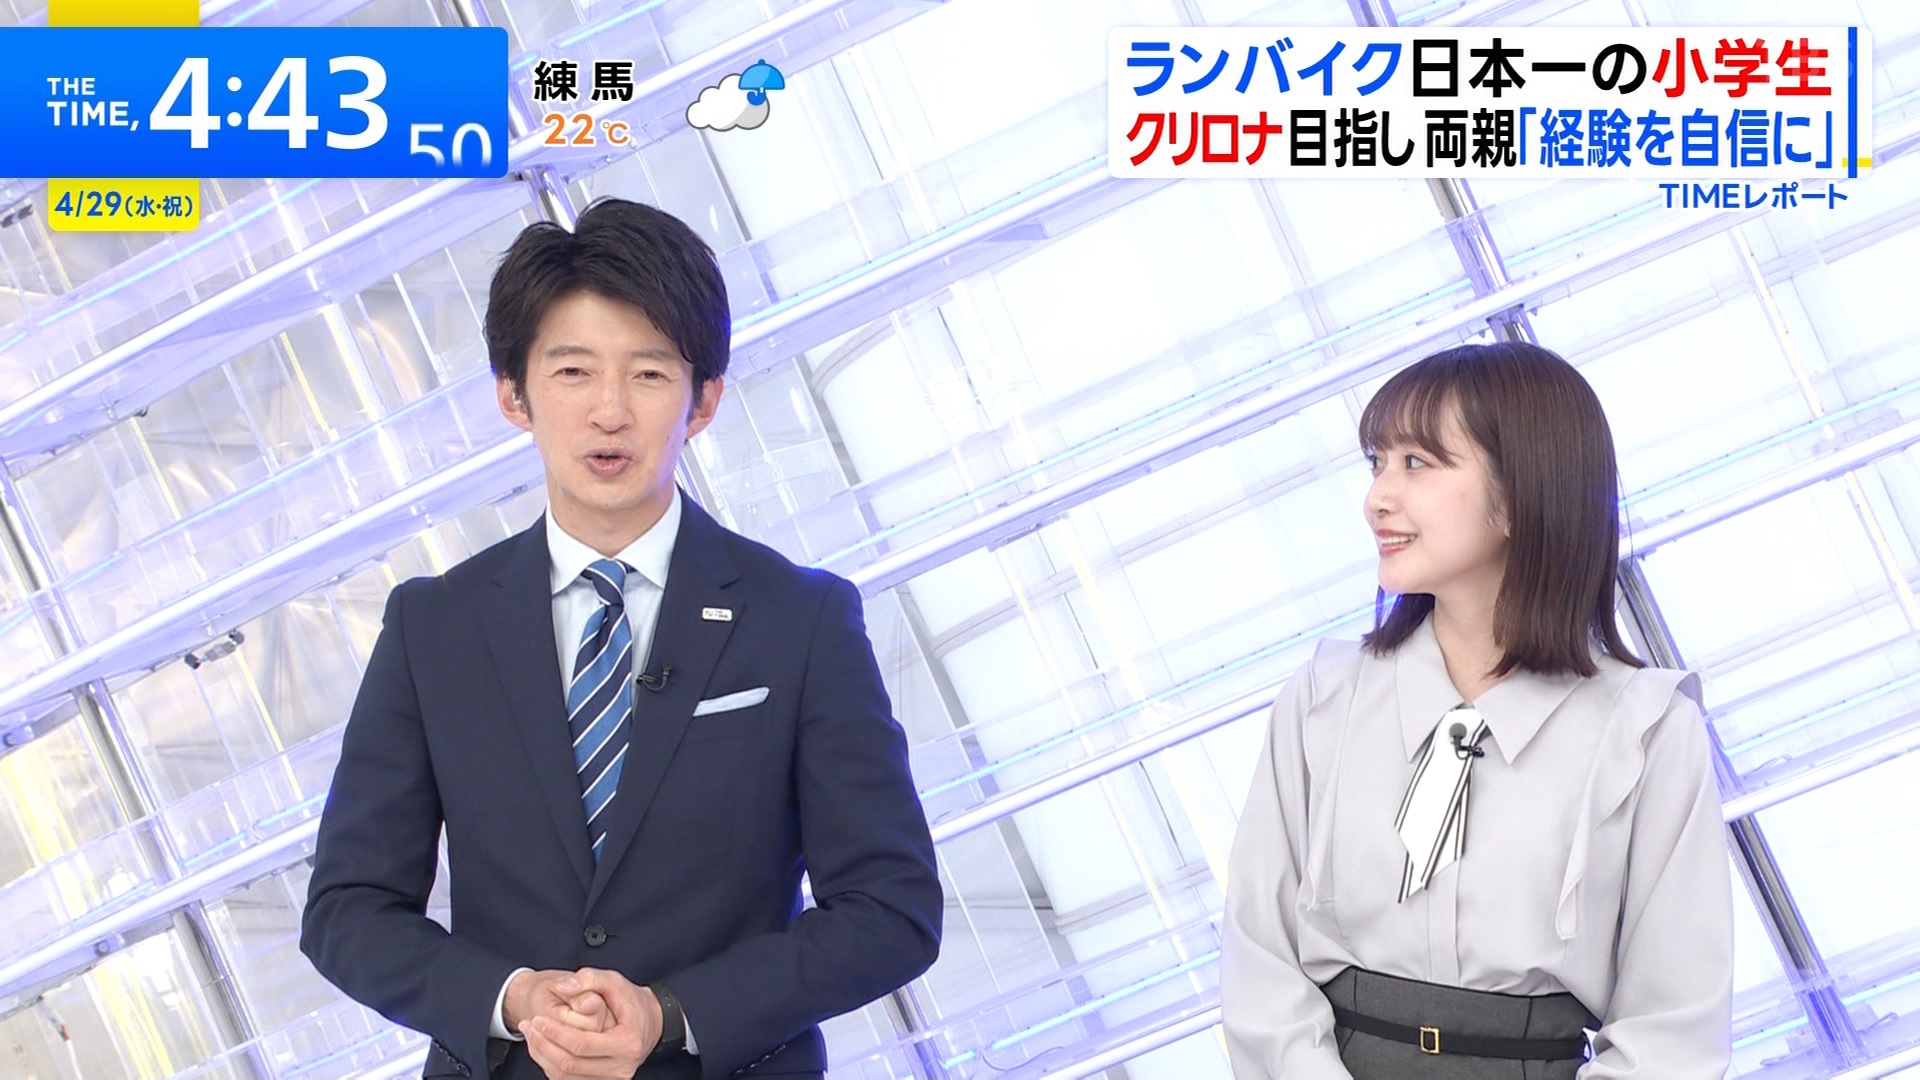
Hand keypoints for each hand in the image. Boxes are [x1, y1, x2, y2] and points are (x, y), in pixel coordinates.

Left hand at [521, 968, 662, 1079]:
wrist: (650, 1022)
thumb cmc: (632, 1002)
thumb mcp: (615, 981)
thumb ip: (589, 978)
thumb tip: (562, 987)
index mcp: (627, 1043)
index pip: (582, 1045)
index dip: (555, 1033)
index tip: (537, 1019)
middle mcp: (621, 1067)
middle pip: (570, 1064)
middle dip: (543, 1044)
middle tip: (527, 1026)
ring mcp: (612, 1079)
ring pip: (566, 1077)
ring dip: (542, 1056)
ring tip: (530, 1035)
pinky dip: (550, 1065)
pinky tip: (542, 1047)